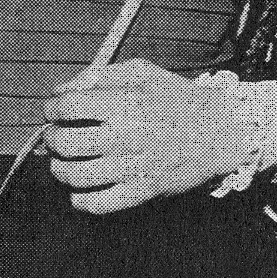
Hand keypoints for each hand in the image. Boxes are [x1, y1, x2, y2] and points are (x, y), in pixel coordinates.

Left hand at [43, 60, 248, 213]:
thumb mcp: (147, 73)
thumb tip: (64, 91)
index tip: (56, 110)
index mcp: (129, 102)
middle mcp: (128, 135)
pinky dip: (80, 198)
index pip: (68, 106)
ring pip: (73, 176)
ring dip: (61, 168)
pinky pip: (95, 203)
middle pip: (64, 142)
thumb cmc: (180, 100)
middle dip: (52, 138)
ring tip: (68, 160)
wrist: (223, 131)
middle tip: (59, 135)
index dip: (52, 107)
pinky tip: (84, 187)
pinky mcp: (141, 191)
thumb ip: (104, 75)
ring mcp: (134, 166)